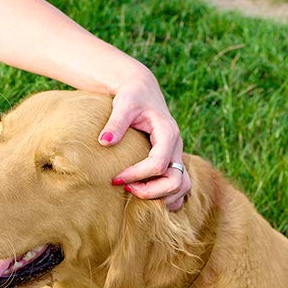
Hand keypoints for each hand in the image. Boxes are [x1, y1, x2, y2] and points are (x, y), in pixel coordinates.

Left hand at [98, 72, 190, 211]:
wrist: (142, 90)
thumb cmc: (132, 96)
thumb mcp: (123, 104)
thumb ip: (116, 122)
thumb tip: (105, 142)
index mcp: (168, 133)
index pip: (158, 164)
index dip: (136, 175)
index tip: (115, 178)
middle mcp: (177, 146)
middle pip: (176, 181)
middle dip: (150, 191)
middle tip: (125, 188)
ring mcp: (177, 155)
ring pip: (182, 187)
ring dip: (160, 197)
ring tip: (134, 192)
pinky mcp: (172, 160)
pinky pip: (180, 186)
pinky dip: (167, 196)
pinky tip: (145, 193)